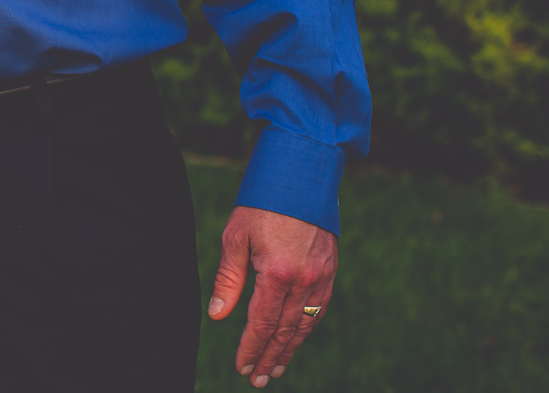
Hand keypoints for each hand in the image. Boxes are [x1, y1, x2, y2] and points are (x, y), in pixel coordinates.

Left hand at [208, 206, 337, 385]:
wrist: (302, 177)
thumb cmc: (261, 204)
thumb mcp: (235, 237)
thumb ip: (228, 280)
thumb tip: (218, 317)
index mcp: (277, 273)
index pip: (262, 323)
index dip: (251, 348)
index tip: (241, 366)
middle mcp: (304, 280)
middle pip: (285, 331)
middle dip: (269, 356)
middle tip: (256, 378)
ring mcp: (321, 277)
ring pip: (305, 325)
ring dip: (289, 350)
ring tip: (274, 368)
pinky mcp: (330, 271)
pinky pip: (319, 309)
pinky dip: (306, 329)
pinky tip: (296, 340)